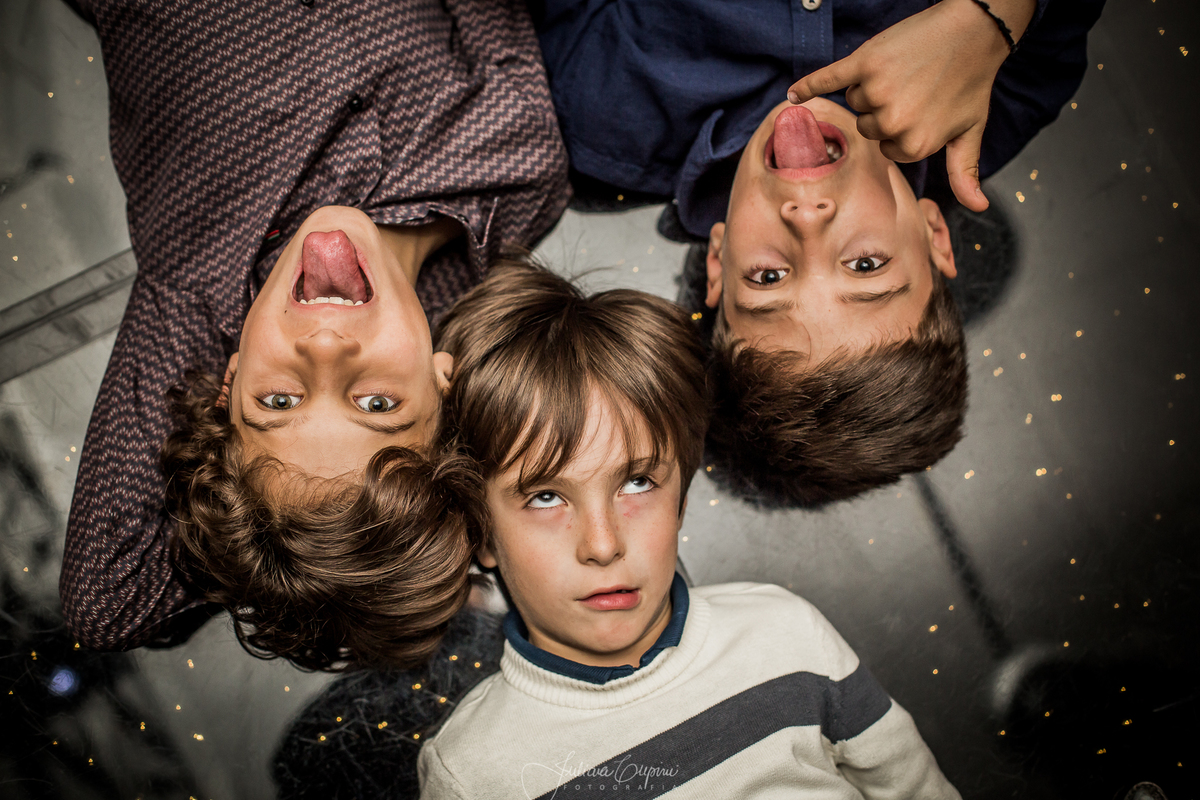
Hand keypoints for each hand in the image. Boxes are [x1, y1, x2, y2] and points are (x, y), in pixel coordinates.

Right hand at [788, 0, 1033, 210]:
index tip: (921, 107)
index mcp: (912, 146)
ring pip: (855, 101)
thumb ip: (965, 173)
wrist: (974, 32)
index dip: (900, 126)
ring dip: (870, 88)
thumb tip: (979, 208)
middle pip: (867, 124)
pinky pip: (828, 79)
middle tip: (914, 87)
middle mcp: (892, 123)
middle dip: (884, 109)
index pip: (885, 145)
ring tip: (901, 71)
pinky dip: (809, 86)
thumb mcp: (970, 132)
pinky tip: (794, 93)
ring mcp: (876, 92)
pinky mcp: (864, 62)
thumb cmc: (972, 83)